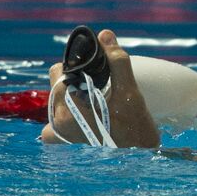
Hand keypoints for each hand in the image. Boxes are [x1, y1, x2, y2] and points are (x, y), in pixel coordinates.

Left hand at [41, 29, 161, 147]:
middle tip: (99, 89)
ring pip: (56, 102)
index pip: (57, 72)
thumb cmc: (136, 128)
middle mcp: (57, 124)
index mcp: (68, 109)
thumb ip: (117, 61)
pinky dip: (66, 117)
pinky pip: (54, 124)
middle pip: (57, 87)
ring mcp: (59, 137)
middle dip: (75, 83)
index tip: (95, 72)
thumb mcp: (130, 92)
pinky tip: (85, 117)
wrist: (142, 160)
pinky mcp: (63, 145)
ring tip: (96, 103)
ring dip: (71, 98)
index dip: (76, 67)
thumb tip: (105, 35)